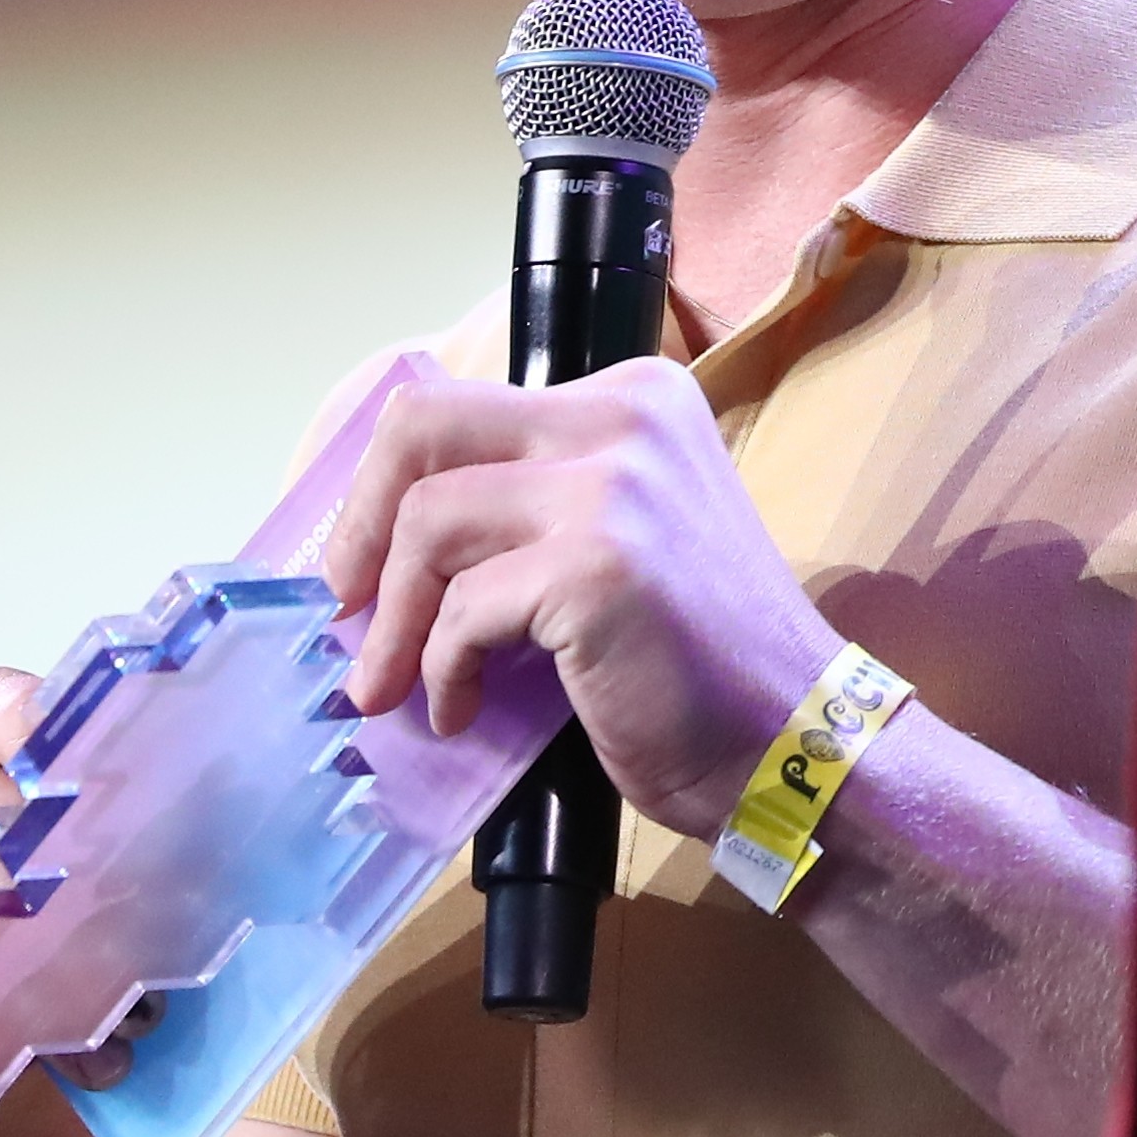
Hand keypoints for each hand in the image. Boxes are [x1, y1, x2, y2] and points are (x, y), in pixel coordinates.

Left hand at [321, 360, 839, 835]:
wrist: (791, 740)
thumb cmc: (696, 659)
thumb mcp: (618, 538)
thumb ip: (530, 507)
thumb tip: (383, 539)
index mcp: (632, 397)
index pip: (457, 406)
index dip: (384, 487)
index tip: (361, 562)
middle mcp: (625, 416)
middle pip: (422, 429)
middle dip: (360, 528)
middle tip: (344, 607)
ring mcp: (613, 486)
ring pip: (428, 521)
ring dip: (392, 623)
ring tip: (391, 687)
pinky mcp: (596, 566)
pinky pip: (463, 609)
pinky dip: (441, 669)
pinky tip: (461, 710)